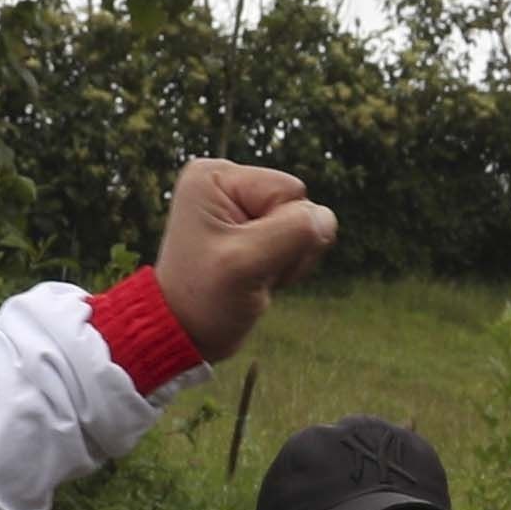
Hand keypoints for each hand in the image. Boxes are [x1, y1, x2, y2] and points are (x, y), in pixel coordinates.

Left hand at [153, 160, 338, 360]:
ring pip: (303, 226)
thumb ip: (293, 233)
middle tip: (250, 272)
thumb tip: (327, 217)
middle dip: (286, 247)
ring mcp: (242, 206)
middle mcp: (227, 182)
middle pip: (299, 206)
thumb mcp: (246, 264)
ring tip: (251, 276)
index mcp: (215, 176)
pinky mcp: (253, 228)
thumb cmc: (204, 299)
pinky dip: (285, 266)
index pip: (290, 191)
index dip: (283, 231)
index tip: (246, 258)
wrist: (184, 333)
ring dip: (287, 260)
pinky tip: (257, 277)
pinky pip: (297, 241)